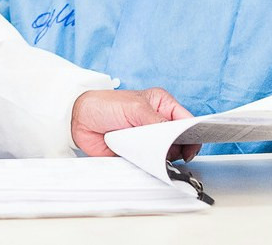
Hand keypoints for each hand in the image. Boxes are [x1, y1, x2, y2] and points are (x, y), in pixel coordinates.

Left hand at [72, 88, 198, 160]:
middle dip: (178, 148)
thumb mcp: (134, 108)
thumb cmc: (104, 104)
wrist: (78, 119)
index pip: (187, 121)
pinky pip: (151, 163)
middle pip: (180, 140)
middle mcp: (158, 122)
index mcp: (162, 105)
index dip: (192, 134)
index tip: (191, 146)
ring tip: (154, 155)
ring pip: (167, 154)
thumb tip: (174, 138)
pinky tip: (147, 163)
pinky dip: (151, 165)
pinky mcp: (139, 153)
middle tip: (169, 152)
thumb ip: (156, 122)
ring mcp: (149, 139)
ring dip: (163, 158)